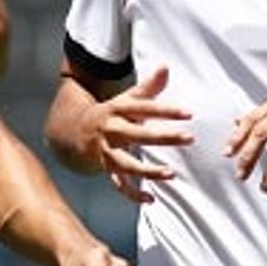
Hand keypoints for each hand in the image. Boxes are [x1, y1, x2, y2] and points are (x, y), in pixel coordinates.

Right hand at [76, 64, 193, 203]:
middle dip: (164, 137)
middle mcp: (112, 130)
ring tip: (170, 173)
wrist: (77, 130)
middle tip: (189, 138)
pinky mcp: (107, 168)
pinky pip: (118, 184)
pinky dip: (133, 194)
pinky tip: (150, 199)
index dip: (167, 110)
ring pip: (127, 163)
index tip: (189, 113)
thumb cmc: (112, 113)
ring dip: (148, 170)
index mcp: (118, 110)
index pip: (145, 108)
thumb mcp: (126, 98)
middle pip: (138, 134)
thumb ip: (148, 87)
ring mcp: (108, 151)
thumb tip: (165, 66)